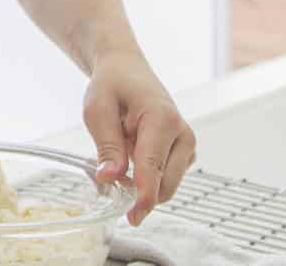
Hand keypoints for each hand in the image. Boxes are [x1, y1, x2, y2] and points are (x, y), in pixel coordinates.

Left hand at [82, 50, 194, 224]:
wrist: (126, 69)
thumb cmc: (112, 85)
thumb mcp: (98, 110)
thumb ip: (107, 146)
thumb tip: (110, 178)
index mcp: (162, 119)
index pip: (154, 168)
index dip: (143, 195)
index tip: (133, 216)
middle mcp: (183, 134)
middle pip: (165, 185)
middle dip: (138, 193)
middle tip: (107, 178)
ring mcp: (187, 145)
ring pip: (166, 186)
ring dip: (141, 183)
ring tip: (121, 151)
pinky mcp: (184, 153)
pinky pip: (166, 179)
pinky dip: (147, 178)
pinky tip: (131, 154)